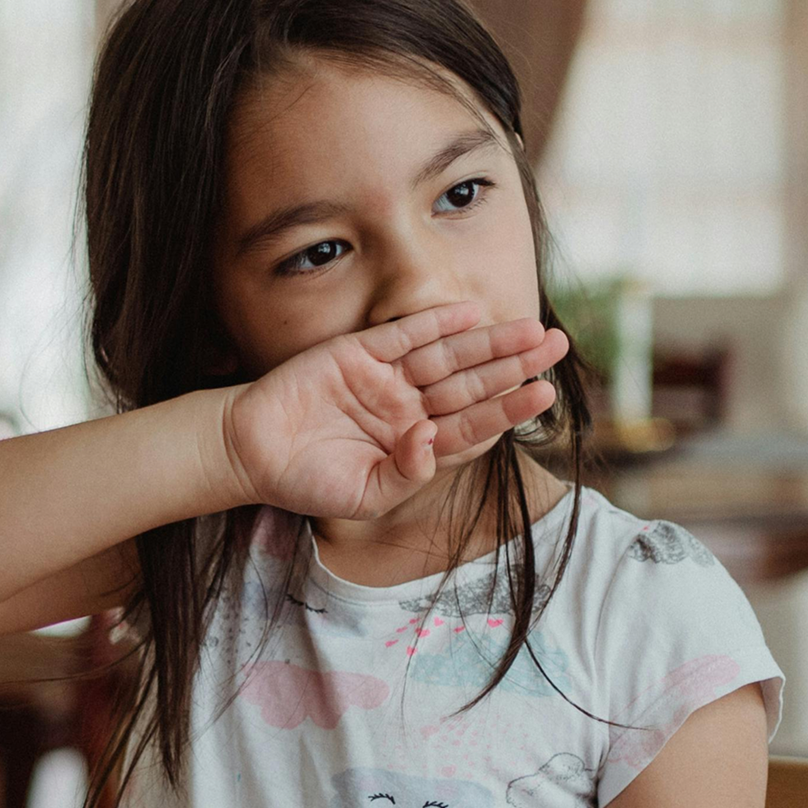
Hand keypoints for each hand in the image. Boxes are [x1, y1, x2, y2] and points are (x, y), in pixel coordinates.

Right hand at [217, 304, 568, 520]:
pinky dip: (436, 323)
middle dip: (516, 364)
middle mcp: (410, 409)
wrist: (250, 452)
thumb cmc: (307, 481)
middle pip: (473, 383)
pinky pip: (405, 335)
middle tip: (557, 345)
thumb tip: (432, 440)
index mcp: (417, 447)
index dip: (510, 408)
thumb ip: (405, 473)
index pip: (474, 424)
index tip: (544, 392)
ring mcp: (387, 380)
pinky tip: (471, 313)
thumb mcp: (363, 494)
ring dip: (489, 342)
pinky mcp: (359, 354)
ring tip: (531, 328)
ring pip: (448, 357)